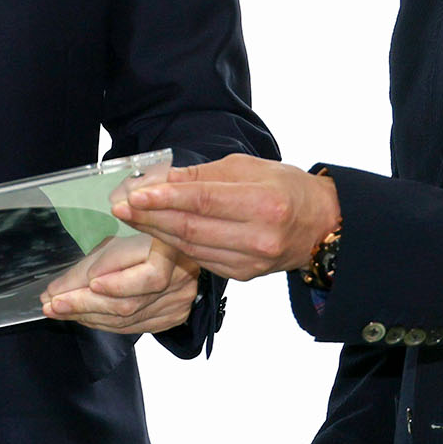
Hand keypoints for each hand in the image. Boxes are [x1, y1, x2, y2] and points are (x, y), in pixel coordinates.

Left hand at [40, 232, 200, 333]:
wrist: (178, 256)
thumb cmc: (143, 243)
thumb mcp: (116, 243)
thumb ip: (89, 266)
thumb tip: (54, 292)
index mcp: (172, 248)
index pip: (145, 272)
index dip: (110, 281)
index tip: (75, 285)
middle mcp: (180, 278)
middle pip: (129, 301)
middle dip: (84, 304)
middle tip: (53, 304)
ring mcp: (178, 301)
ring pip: (127, 318)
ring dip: (88, 316)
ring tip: (59, 311)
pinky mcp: (172, 316)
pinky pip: (131, 327)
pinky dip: (103, 323)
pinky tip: (83, 317)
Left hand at [114, 154, 339, 280]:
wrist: (322, 226)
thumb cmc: (286, 188)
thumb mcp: (250, 168)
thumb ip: (204, 176)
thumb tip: (162, 178)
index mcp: (265, 203)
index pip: (204, 201)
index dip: (166, 198)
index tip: (135, 194)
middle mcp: (259, 237)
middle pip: (192, 228)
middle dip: (151, 217)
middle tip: (121, 206)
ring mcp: (251, 262)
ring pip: (192, 248)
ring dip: (156, 232)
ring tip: (130, 217)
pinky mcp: (243, 275)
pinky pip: (201, 259)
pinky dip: (175, 246)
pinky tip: (157, 233)